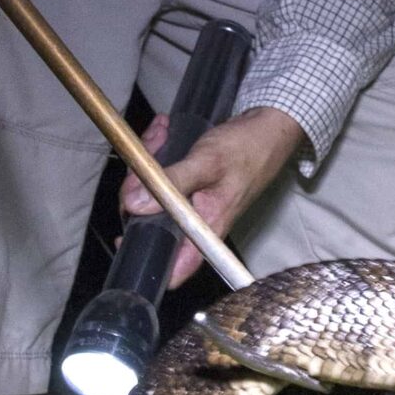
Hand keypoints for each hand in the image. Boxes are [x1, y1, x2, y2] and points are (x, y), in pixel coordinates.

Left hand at [121, 104, 307, 289]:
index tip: (123, 235)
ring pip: (153, 194)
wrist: (270, 127)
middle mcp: (196, 221)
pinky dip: (158, 154)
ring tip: (159, 134)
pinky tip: (164, 132)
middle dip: (139, 189)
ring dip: (148, 163)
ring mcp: (191, 202)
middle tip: (142, 161)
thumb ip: (172, 183)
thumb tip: (134, 204)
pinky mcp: (190, 185)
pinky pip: (163, 176)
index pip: (174, 268)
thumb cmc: (248, 149)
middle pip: (151, 221)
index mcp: (205, 229)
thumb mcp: (207, 163)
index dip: (146, 260)